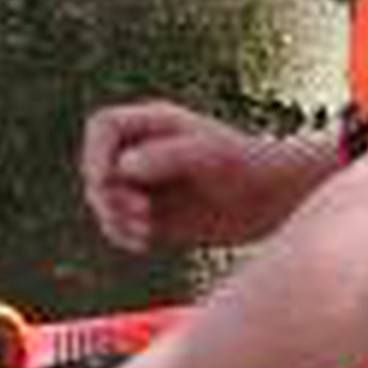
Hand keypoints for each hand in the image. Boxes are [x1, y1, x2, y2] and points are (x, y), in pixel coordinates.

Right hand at [81, 100, 324, 251]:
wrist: (272, 200)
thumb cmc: (247, 165)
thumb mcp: (209, 155)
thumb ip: (166, 156)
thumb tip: (122, 167)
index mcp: (154, 125)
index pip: (103, 127)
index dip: (95, 152)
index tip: (107, 179)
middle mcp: (143, 152)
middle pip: (96, 167)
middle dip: (108, 194)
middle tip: (140, 213)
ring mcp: (145, 184)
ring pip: (103, 200)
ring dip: (113, 219)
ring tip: (145, 230)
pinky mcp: (152, 215)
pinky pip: (119, 226)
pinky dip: (123, 236)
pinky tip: (145, 242)